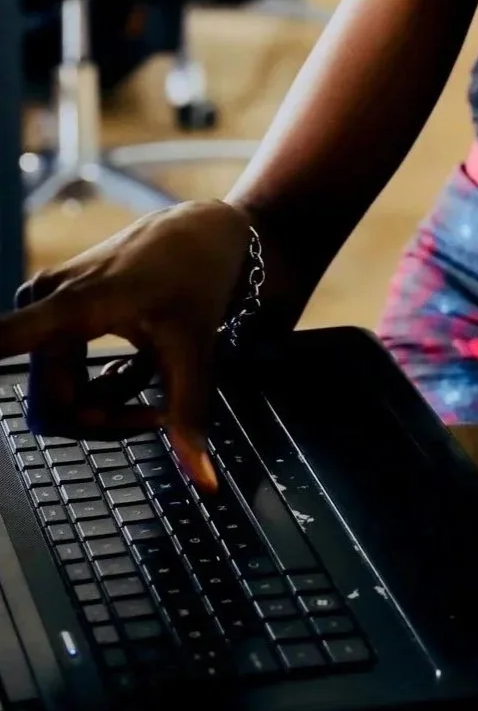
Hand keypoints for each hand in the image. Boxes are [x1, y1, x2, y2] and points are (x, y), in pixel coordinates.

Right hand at [0, 201, 255, 486]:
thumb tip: (203, 479)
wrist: (203, 232)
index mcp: (72, 306)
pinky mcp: (48, 316)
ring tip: (153, 393)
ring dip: (106, 409)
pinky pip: (60, 381)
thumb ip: (189, 414)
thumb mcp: (198, 347)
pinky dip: (102, 391)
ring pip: (56, 400)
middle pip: (52, 406)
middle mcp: (42, 305)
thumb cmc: (196, 277)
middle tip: (157, 417)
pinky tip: (134, 373)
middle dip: (105, 423)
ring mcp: (42, 310)